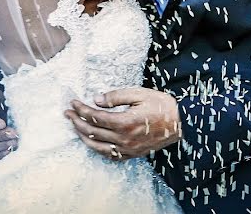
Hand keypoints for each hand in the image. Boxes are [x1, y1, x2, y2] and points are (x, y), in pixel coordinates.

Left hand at [65, 87, 181, 160]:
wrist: (182, 122)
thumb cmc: (161, 105)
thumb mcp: (139, 93)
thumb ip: (116, 97)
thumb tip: (97, 99)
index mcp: (124, 122)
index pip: (94, 117)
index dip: (81, 109)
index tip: (73, 102)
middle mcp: (124, 138)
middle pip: (92, 131)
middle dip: (77, 121)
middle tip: (68, 113)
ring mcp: (128, 149)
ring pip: (98, 146)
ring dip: (83, 136)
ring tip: (75, 127)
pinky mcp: (133, 154)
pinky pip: (110, 155)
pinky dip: (98, 149)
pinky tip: (93, 142)